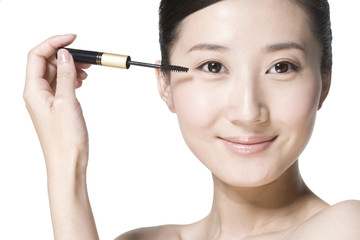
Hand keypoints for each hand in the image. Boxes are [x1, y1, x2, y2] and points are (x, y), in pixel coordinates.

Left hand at [24, 34, 98, 238]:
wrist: (67, 163)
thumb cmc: (65, 140)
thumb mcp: (68, 102)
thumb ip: (66, 76)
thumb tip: (65, 55)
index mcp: (33, 91)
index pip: (37, 56)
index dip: (54, 43)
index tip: (73, 38)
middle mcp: (36, 94)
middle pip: (47, 64)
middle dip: (66, 56)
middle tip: (86, 57)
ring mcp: (46, 101)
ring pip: (56, 74)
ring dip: (70, 68)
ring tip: (87, 71)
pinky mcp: (56, 108)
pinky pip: (61, 86)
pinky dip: (71, 79)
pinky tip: (82, 82)